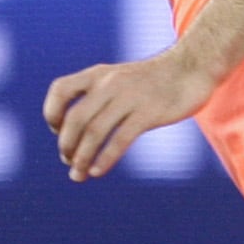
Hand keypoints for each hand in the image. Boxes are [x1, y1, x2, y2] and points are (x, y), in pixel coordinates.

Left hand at [43, 49, 215, 181]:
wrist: (191, 68)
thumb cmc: (153, 80)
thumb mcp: (119, 77)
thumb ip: (98, 94)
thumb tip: (75, 128)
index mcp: (98, 74)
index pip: (60, 90)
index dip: (52, 113)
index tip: (57, 131)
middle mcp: (109, 84)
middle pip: (75, 119)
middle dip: (66, 145)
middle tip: (68, 161)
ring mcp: (129, 98)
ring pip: (95, 132)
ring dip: (82, 158)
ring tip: (78, 175)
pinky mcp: (149, 113)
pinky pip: (120, 139)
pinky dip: (105, 158)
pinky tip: (98, 171)